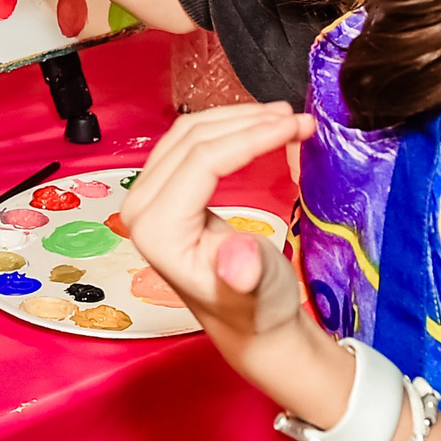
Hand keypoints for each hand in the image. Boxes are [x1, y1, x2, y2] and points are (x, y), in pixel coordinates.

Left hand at [122, 104, 337, 404]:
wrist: (251, 323)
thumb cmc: (255, 309)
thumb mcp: (257, 292)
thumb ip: (245, 275)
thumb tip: (239, 260)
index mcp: (157, 229)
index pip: (203, 161)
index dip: (251, 136)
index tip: (296, 125)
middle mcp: (141, 207)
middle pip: (193, 139)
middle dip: (248, 121)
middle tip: (298, 118)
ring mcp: (148, 196)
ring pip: (191, 133)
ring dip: (240, 118)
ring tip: (287, 117)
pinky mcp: (163, 190)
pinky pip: (191, 143)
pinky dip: (229, 128)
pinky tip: (263, 126)